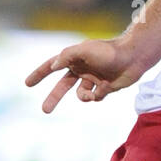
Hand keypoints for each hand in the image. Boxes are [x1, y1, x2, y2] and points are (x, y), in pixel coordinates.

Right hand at [25, 38, 142, 112]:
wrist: (133, 58)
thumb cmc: (109, 51)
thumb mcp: (84, 50)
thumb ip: (67, 56)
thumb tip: (53, 66)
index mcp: (74, 58)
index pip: (51, 66)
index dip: (39, 74)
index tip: (27, 84)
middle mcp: (81, 69)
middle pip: (62, 86)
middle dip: (53, 98)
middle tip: (45, 110)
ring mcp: (92, 79)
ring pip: (80, 95)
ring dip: (83, 96)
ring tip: (90, 94)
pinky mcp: (104, 88)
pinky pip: (94, 98)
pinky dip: (97, 95)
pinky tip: (105, 87)